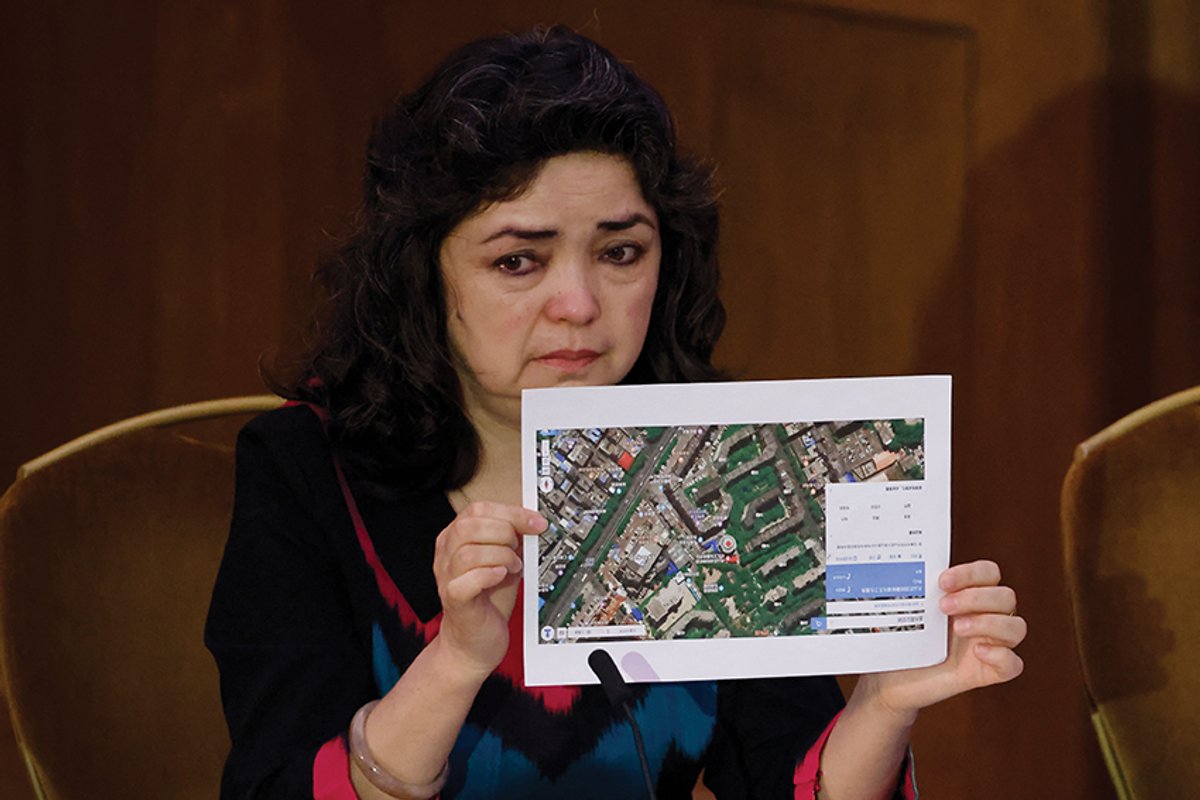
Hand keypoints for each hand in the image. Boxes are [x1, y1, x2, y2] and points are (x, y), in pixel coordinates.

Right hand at [432, 501, 546, 679]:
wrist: (475, 640)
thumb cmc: (488, 598)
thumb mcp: (503, 560)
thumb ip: (512, 539)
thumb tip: (533, 520)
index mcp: (456, 537)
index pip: (478, 510)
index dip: (510, 512)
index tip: (536, 521)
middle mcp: (446, 554)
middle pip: (468, 526)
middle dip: (503, 532)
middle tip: (520, 548)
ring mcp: (446, 577)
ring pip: (468, 553)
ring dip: (500, 556)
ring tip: (514, 567)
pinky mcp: (453, 600)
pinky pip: (466, 581)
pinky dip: (488, 575)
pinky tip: (501, 576)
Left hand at [856, 559, 1026, 720]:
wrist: (891, 679)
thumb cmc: (901, 640)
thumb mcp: (906, 610)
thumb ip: (915, 589)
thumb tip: (898, 563)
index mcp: (968, 595)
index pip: (988, 573)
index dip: (971, 573)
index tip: (942, 581)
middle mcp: (984, 617)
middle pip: (1006, 596)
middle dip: (976, 597)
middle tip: (944, 606)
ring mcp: (989, 645)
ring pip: (1016, 627)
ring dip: (989, 622)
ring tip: (958, 628)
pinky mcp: (988, 672)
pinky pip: (1013, 665)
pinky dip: (1001, 656)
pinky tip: (978, 652)